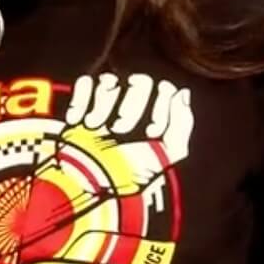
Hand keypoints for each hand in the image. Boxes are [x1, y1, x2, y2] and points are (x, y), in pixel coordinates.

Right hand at [56, 73, 192, 194]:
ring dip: (104, 104)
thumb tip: (182, 93)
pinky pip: (86, 82)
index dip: (161, 108)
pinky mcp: (82, 104)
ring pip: (112, 80)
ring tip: (96, 127)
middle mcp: (133, 108)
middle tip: (120, 130)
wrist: (88, 183)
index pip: (166, 89)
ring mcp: (107, 104)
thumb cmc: (129, 174)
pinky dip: (82, 99)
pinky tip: (80, 120)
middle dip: (132, 106)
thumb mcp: (166, 155)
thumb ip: (182, 123)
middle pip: (140, 80)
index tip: (151, 133)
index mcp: (155, 118)